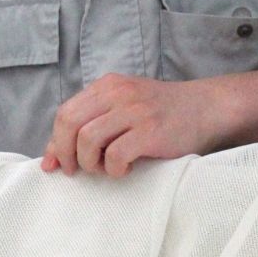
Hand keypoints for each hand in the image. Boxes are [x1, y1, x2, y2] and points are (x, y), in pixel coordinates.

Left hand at [40, 73, 227, 178]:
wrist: (205, 108)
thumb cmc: (161, 113)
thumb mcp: (124, 108)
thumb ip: (92, 123)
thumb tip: (52, 158)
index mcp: (107, 86)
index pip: (66, 112)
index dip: (56, 142)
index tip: (55, 164)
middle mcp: (117, 93)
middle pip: (69, 123)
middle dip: (66, 153)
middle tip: (76, 171)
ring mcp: (134, 111)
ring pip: (88, 140)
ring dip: (91, 163)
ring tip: (105, 168)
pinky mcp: (150, 131)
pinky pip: (115, 155)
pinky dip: (114, 168)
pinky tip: (125, 168)